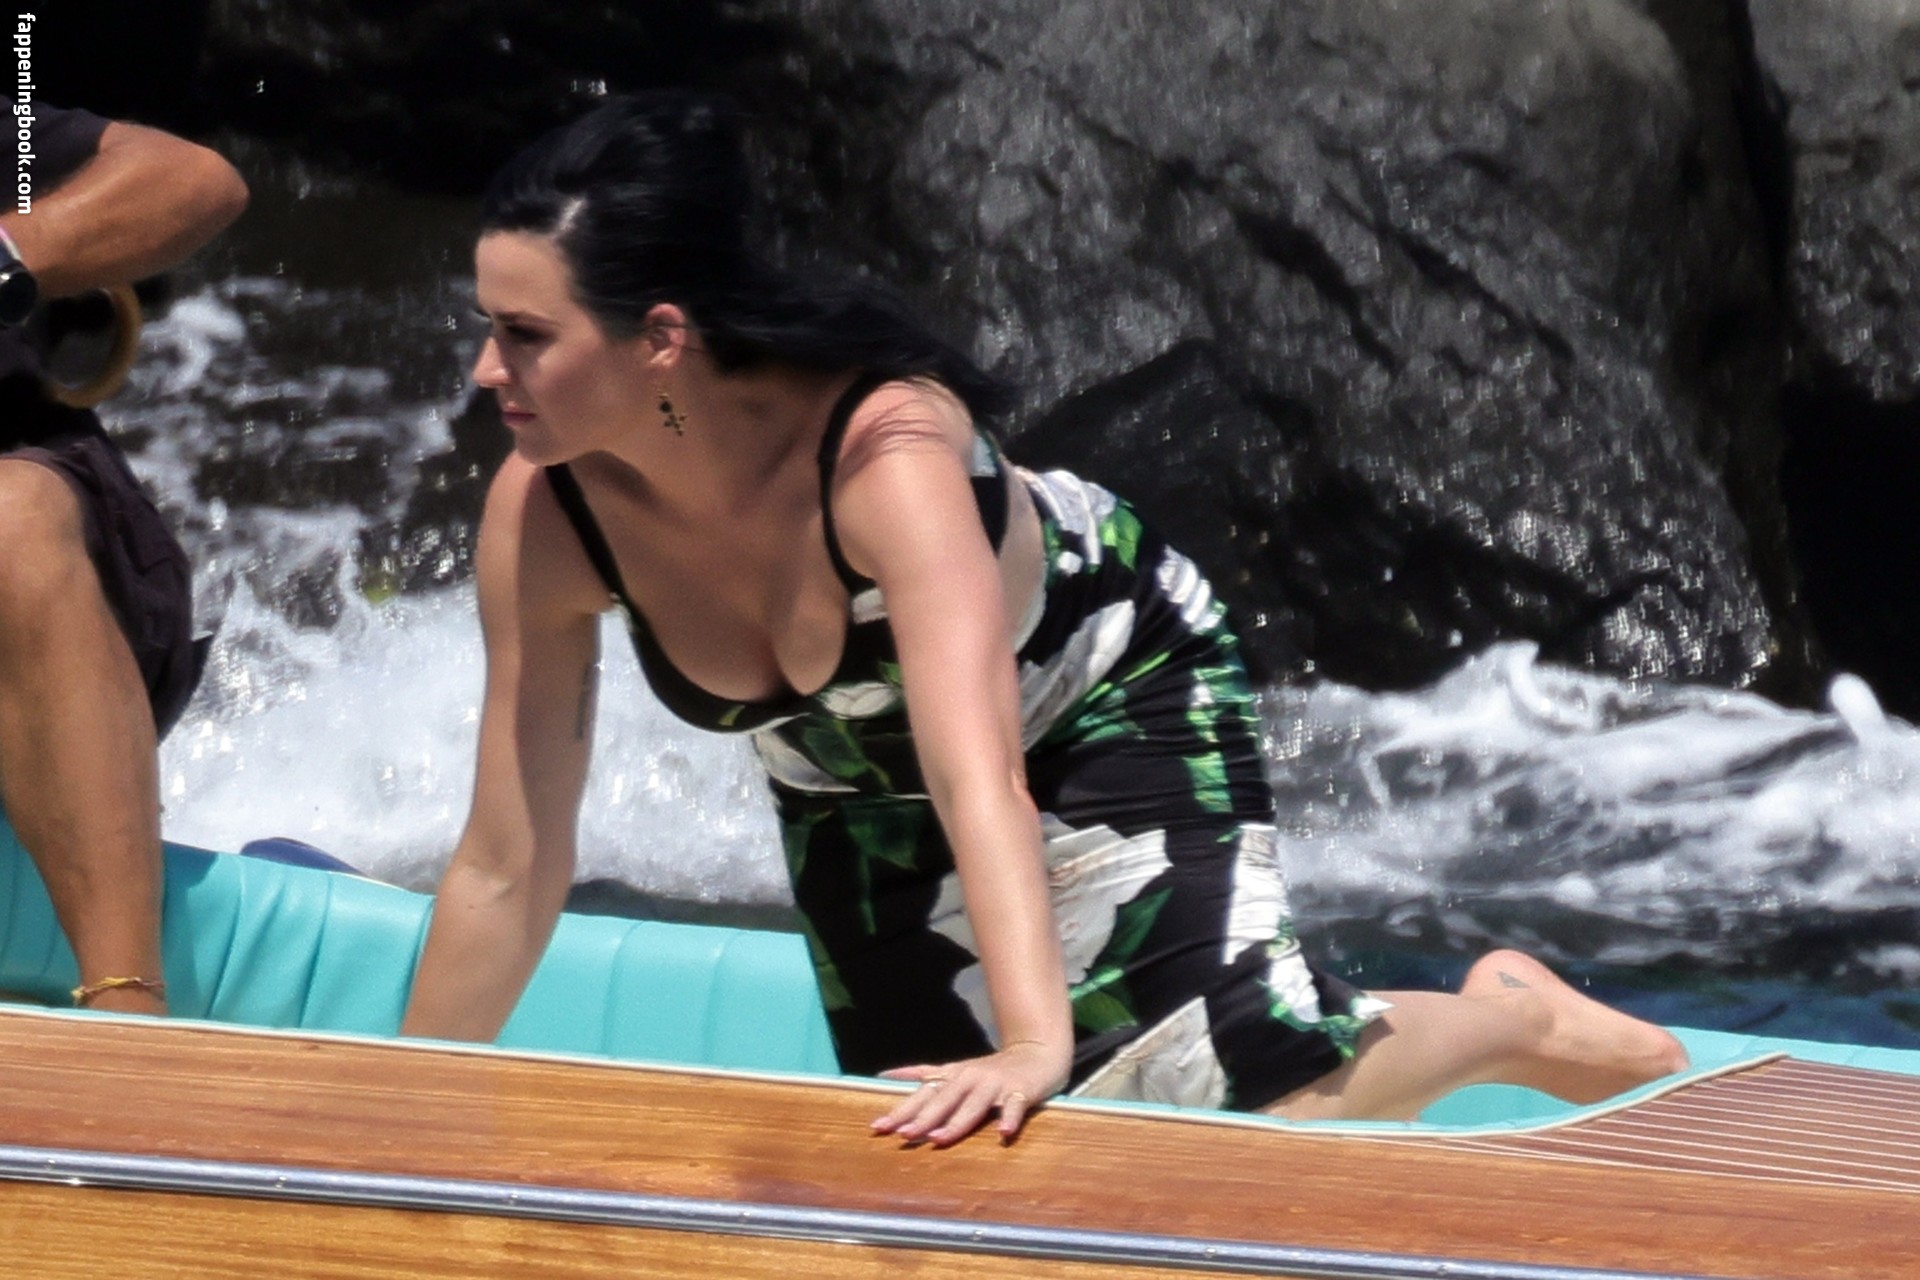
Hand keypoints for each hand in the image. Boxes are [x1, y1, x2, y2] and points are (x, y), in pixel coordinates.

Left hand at [872, 1039, 1069, 1145]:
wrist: (1037, 1053)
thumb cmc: (990, 1070)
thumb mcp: (955, 1069)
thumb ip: (923, 1073)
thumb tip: (886, 1075)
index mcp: (953, 1074)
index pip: (922, 1094)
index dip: (901, 1110)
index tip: (878, 1126)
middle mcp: (970, 1077)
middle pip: (943, 1100)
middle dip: (922, 1118)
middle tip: (903, 1135)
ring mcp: (995, 1084)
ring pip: (973, 1105)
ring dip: (956, 1122)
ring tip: (938, 1138)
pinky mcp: (1021, 1091)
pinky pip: (1015, 1106)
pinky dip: (1009, 1118)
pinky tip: (1003, 1133)